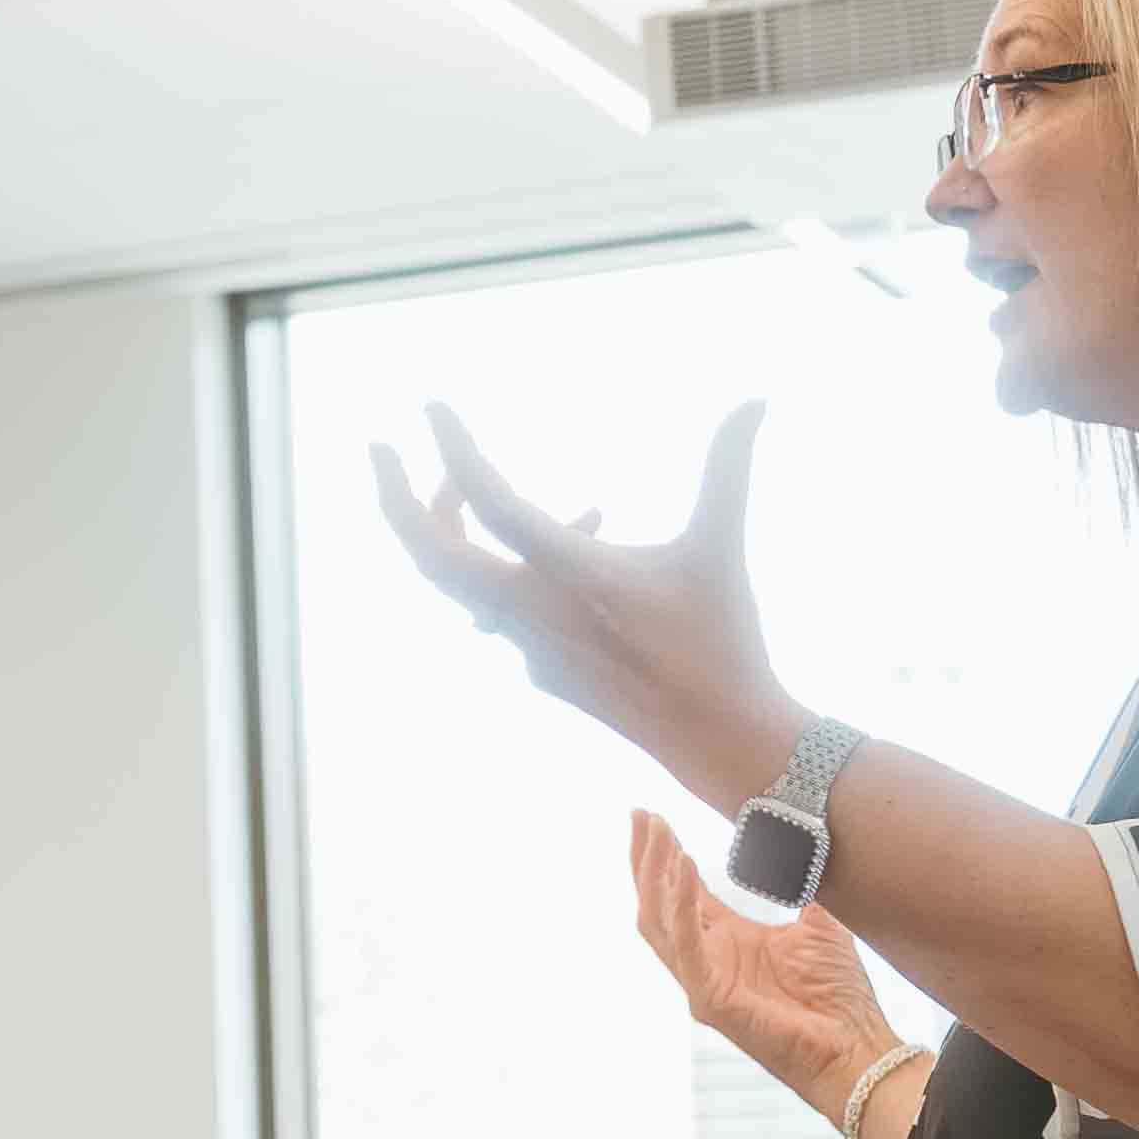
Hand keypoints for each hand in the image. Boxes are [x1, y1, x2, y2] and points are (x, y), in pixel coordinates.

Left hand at [372, 401, 794, 803]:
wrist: (716, 738)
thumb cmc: (723, 641)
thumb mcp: (720, 546)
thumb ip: (727, 467)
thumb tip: (757, 399)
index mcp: (569, 574)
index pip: (489, 504)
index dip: (455, 451)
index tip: (430, 407)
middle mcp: (532, 612)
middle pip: (431, 555)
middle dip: (397, 499)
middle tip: (380, 449)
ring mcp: (526, 644)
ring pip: (458, 582)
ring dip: (453, 528)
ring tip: (469, 482)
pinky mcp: (538, 666)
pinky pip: (498, 604)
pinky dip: (507, 562)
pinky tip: (585, 523)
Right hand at [625, 808, 898, 1117]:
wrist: (855, 1046)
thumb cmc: (838, 997)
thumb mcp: (819, 926)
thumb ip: (801, 888)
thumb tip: (797, 848)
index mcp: (726, 944)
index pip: (682, 894)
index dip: (666, 856)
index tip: (655, 817)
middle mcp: (706, 962)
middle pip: (657, 904)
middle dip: (645, 859)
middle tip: (640, 816)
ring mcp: (703, 982)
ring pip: (658, 922)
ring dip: (654, 874)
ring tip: (658, 832)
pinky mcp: (711, 1000)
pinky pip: (685, 946)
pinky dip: (680, 904)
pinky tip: (683, 866)